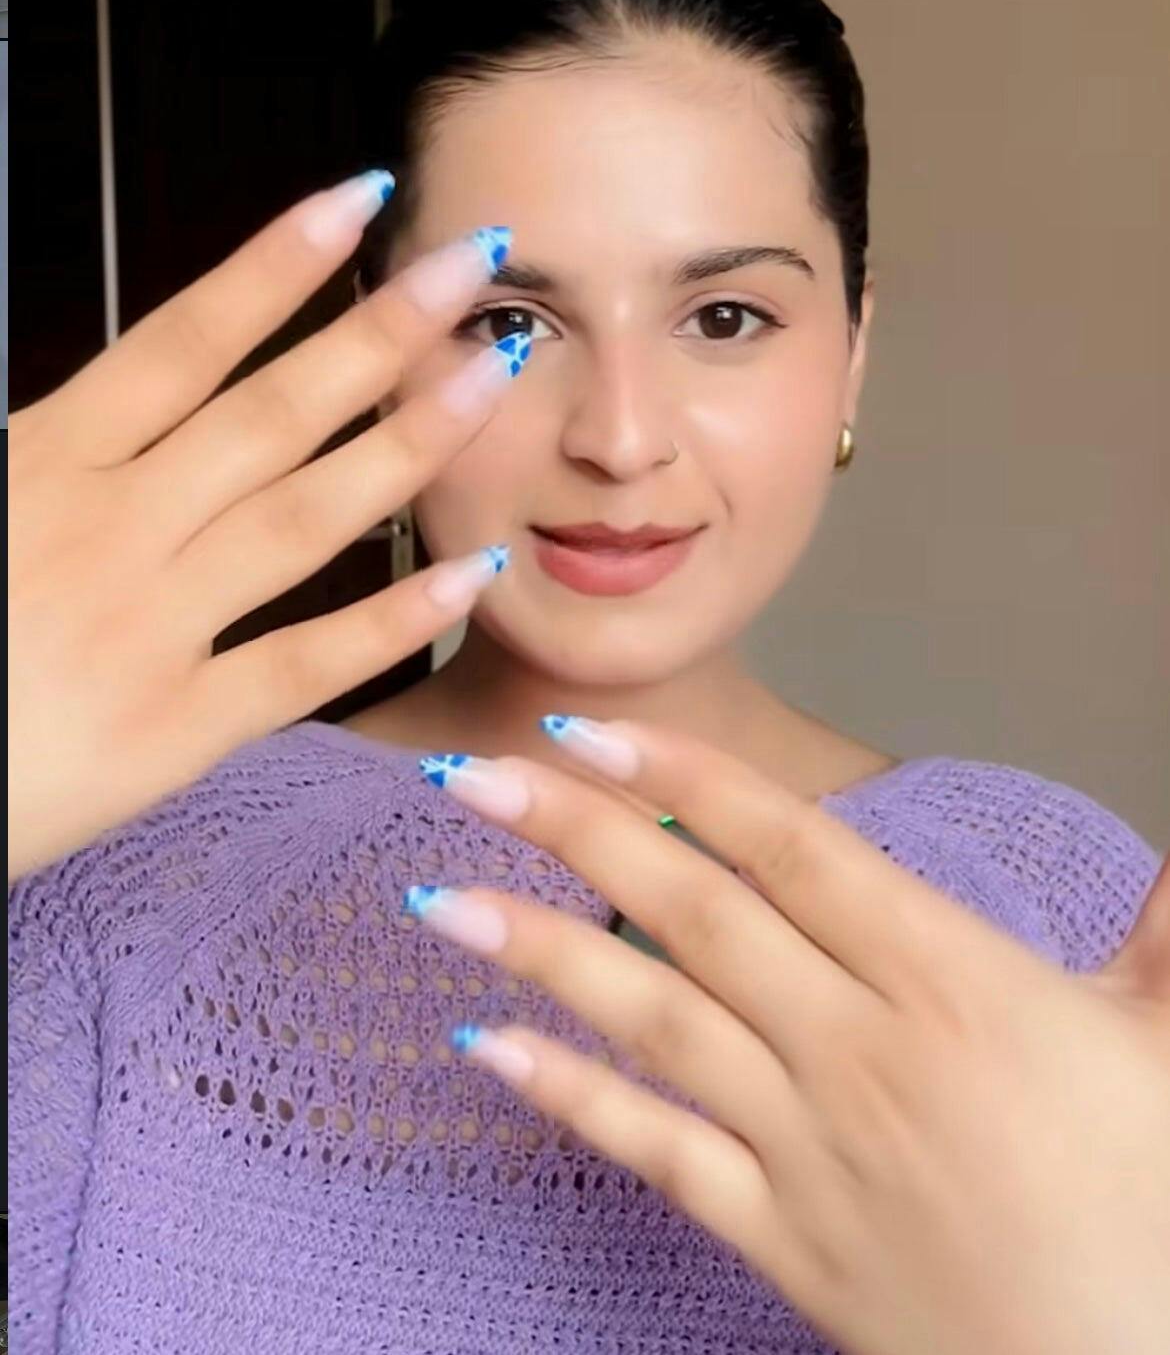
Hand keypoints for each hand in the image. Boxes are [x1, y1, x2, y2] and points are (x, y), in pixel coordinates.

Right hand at [8, 174, 525, 879]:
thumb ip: (48, 444)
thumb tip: (119, 394)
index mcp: (44, 462)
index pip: (184, 342)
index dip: (279, 265)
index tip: (363, 201)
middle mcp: (109, 529)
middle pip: (269, 413)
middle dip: (380, 332)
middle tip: (475, 264)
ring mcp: (149, 627)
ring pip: (302, 518)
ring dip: (408, 443)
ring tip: (492, 379)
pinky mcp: (173, 730)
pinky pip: (302, 665)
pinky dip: (390, 621)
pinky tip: (471, 573)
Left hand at [403, 723, 1169, 1354]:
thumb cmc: (1163, 1209)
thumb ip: (1163, 934)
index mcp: (952, 978)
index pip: (790, 847)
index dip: (684, 780)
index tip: (594, 731)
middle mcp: (860, 1048)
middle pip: (694, 914)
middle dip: (574, 833)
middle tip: (471, 775)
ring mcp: (809, 1146)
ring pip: (652, 1023)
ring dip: (537, 950)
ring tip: (436, 898)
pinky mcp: (782, 1241)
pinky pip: (657, 1158)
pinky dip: (570, 1101)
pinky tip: (486, 1050)